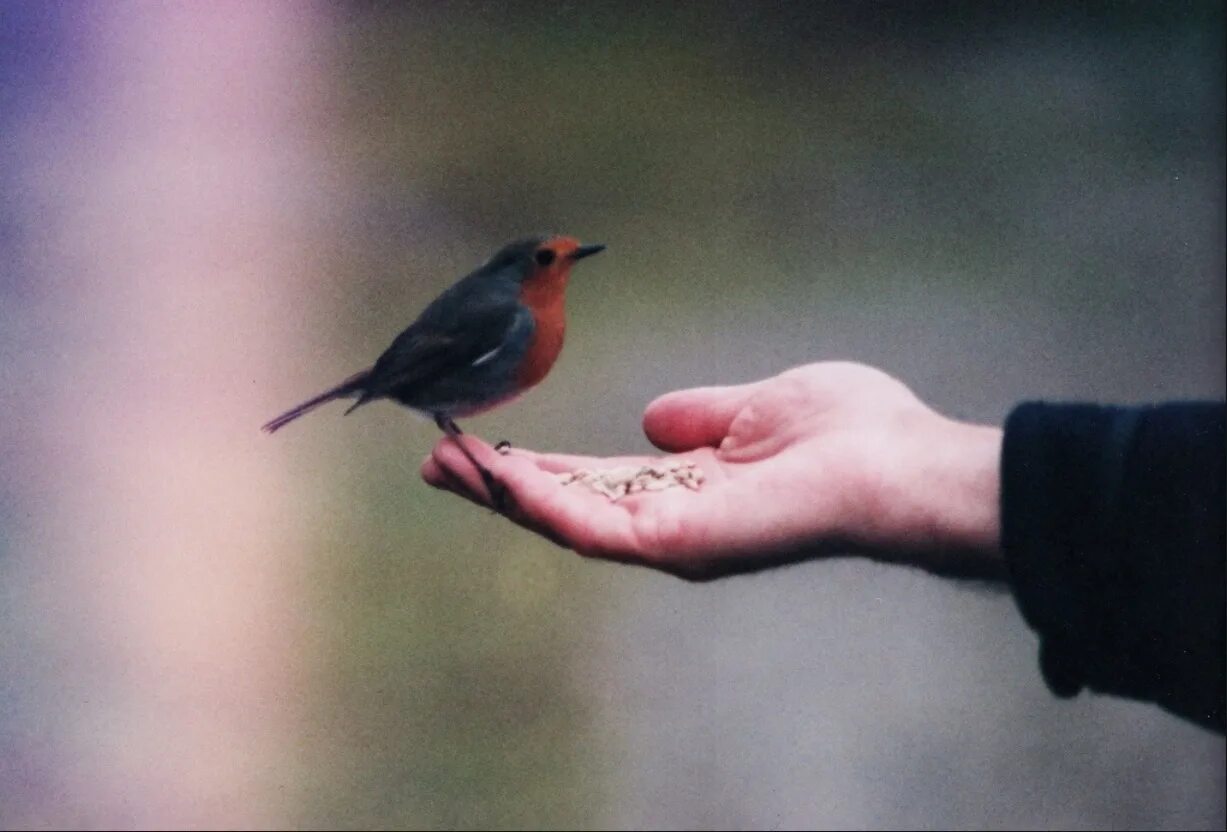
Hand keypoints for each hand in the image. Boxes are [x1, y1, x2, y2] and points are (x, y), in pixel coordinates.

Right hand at [421, 362, 1004, 580]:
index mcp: (689, 489)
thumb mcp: (757, 405)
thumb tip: (654, 419)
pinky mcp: (677, 546)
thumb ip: (701, 414)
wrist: (899, 463)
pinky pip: (592, 525)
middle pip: (567, 505)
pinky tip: (495, 470)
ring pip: (565, 520)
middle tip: (434, 454)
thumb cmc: (851, 431)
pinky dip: (539, 499)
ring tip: (443, 458)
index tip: (483, 441)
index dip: (538, 463)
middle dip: (500, 483)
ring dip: (501, 491)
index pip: (596, 481)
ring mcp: (672, 540)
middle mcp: (672, 523)